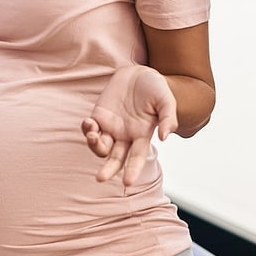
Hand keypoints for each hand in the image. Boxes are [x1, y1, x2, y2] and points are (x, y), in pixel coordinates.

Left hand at [81, 65, 178, 185]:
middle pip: (114, 159)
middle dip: (108, 170)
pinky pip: (90, 128)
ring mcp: (111, 127)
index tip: (127, 182)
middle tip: (100, 179)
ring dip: (94, 145)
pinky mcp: (99, 115)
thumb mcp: (166, 101)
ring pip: (100, 145)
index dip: (132, 171)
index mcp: (142, 136)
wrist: (140, 72)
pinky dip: (87, 129)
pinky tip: (88, 123)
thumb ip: (168, 119)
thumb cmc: (156, 88)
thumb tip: (165, 138)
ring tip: (94, 135)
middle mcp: (125, 136)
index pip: (136, 158)